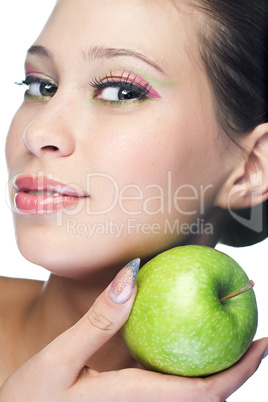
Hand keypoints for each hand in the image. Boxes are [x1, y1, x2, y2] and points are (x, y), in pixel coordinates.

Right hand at [1, 259, 266, 401]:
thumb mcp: (59, 359)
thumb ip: (98, 320)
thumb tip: (131, 276)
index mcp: (133, 399)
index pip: (203, 390)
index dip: (239, 370)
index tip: (264, 343)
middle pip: (205, 394)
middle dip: (236, 367)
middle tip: (255, 332)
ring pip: (188, 391)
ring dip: (214, 366)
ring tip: (227, 331)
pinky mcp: (126, 401)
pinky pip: (166, 385)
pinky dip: (185, 364)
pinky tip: (181, 342)